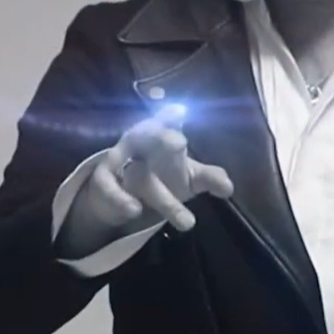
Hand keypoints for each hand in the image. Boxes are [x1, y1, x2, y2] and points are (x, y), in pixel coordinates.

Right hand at [83, 103, 233, 232]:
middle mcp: (140, 142)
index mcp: (162, 135)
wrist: (122, 195)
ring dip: (163, 198)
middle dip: (162, 137)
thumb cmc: (161, 175)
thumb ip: (209, 177)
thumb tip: (229, 188)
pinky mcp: (104, 179)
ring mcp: (119, 159)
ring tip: (188, 223)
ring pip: (140, 176)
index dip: (170, 116)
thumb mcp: (189, 177)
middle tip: (179, 143)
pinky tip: (135, 211)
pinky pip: (109, 187)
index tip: (179, 111)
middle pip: (149, 135)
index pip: (168, 121)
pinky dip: (121, 199)